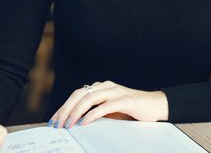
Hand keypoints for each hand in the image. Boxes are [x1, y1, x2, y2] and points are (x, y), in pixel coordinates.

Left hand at [48, 81, 167, 128]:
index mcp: (101, 88)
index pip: (77, 95)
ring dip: (76, 112)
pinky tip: (85, 122)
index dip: (64, 106)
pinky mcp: (125, 100)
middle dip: (65, 109)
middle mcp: (106, 86)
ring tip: (68, 124)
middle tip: (57, 123)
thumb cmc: (132, 110)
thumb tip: (76, 123)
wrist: (156, 106)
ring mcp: (116, 91)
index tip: (54, 120)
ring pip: (89, 98)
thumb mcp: (110, 112)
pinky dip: (92, 114)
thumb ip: (95, 112)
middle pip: (79, 94)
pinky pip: (104, 106)